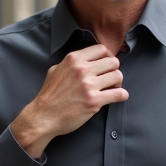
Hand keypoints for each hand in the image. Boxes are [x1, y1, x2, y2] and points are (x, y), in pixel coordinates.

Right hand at [11, 44, 127, 156]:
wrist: (44, 116)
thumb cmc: (49, 95)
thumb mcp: (55, 70)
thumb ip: (71, 63)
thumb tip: (85, 60)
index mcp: (74, 59)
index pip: (101, 49)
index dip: (107, 56)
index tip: (106, 65)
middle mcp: (82, 70)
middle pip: (113, 61)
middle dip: (114, 70)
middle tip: (110, 78)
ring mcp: (88, 85)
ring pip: (118, 76)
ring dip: (118, 83)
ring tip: (113, 88)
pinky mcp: (94, 101)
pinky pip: (119, 94)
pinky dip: (122, 95)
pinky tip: (118, 96)